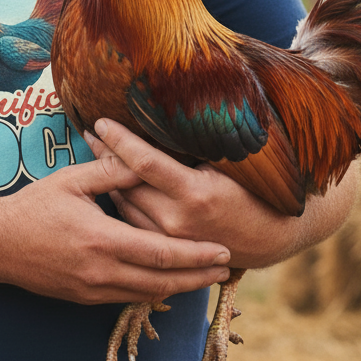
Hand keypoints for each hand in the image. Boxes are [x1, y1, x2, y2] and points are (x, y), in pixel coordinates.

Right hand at [0, 149, 230, 304]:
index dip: (196, 255)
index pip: (162, 253)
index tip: (222, 250)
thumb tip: (142, 161)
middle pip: (163, 282)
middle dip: (198, 277)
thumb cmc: (33, 207)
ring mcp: (93, 290)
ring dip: (180, 288)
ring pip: (148, 295)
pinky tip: (166, 282)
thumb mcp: (71, 181)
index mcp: (103, 240)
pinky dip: (153, 291)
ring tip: (204, 277)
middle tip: (225, 268)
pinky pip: (128, 298)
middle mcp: (102, 272)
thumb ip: (110, 172)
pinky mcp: (85, 299)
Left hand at [85, 119, 356, 268]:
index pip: (143, 162)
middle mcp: (177, 220)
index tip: (101, 122)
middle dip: (104, 156)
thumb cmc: (254, 187)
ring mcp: (169, 239)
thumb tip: (164, 112)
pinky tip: (110, 180)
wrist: (270, 236)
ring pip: (125, 203)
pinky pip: (132, 221)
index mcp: (195, 194)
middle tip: (89, 133)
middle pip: (126, 183)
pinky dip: (120, 198)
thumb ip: (195, 145)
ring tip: (95, 151)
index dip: (119, 140)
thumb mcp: (230, 162)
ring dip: (107, 177)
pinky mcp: (167, 248)